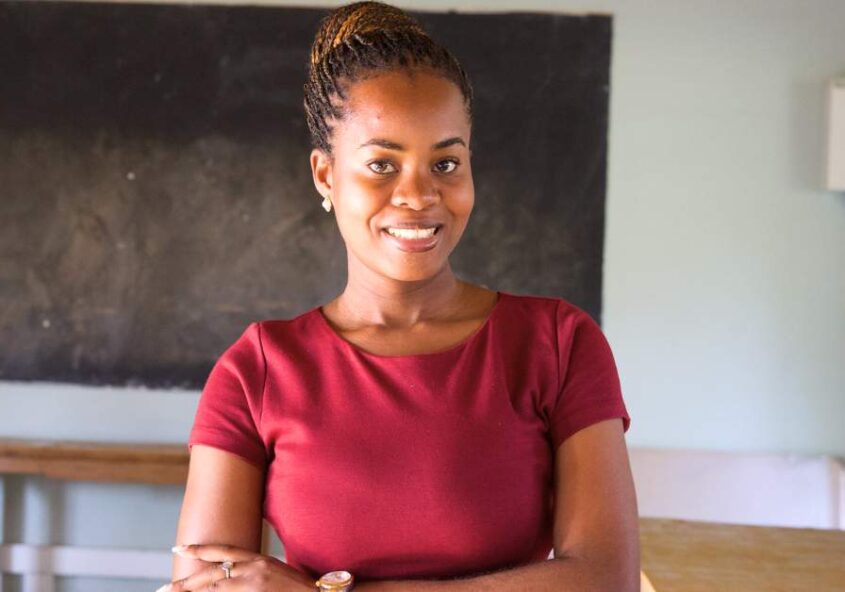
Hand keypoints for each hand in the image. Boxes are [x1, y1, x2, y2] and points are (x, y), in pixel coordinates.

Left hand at [156, 543, 315, 590]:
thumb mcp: (273, 569)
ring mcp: (254, 586)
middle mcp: (253, 570)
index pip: (222, 552)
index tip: (178, 548)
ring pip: (215, 590)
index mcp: (257, 559)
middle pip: (212, 575)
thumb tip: (232, 573)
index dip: (199, 549)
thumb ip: (253, 570)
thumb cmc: (298, 586)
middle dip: (186, 583)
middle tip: (165, 587)